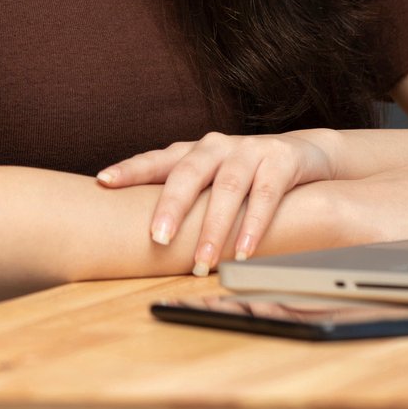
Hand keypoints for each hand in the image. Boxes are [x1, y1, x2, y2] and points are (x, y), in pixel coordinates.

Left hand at [95, 129, 343, 273]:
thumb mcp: (212, 180)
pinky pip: (265, 195)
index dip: (130, 169)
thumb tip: (140, 233)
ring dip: (214, 229)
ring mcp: (249, 151)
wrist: (304, 154)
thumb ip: (184, 196)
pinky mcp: (281, 160)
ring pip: (226, 188)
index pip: (157, 159)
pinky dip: (253, 225)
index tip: (104, 181)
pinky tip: (244, 251)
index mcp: (194, 152)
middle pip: (188, 173)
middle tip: (158, 238)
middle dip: (172, 206)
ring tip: (202, 262)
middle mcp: (217, 146)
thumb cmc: (246, 173)